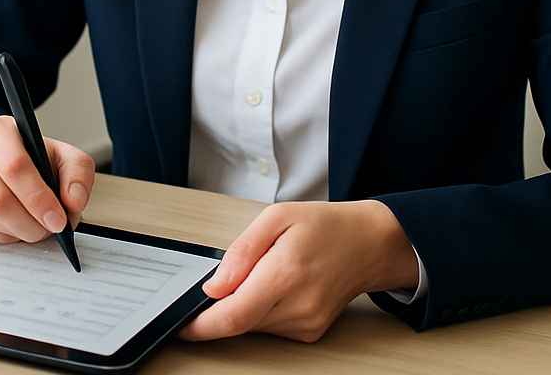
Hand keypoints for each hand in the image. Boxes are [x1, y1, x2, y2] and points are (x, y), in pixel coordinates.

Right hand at [0, 115, 95, 243]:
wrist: (4, 164)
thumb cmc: (35, 159)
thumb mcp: (64, 155)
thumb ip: (78, 173)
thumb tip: (73, 202)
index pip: (14, 166)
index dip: (38, 198)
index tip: (59, 219)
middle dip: (31, 221)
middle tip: (51, 229)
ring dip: (19, 231)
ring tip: (37, 226)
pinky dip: (3, 237)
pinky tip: (16, 226)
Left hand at [178, 200, 415, 343]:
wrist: (369, 243)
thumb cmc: (325, 225)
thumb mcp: (277, 217)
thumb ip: (241, 251)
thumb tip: (214, 285)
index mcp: (285, 273)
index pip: (233, 315)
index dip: (201, 325)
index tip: (182, 325)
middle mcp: (297, 306)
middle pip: (240, 322)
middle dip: (223, 305)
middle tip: (230, 277)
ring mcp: (306, 324)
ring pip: (254, 325)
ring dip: (246, 304)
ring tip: (267, 270)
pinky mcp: (310, 333)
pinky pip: (271, 327)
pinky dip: (263, 309)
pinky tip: (279, 284)